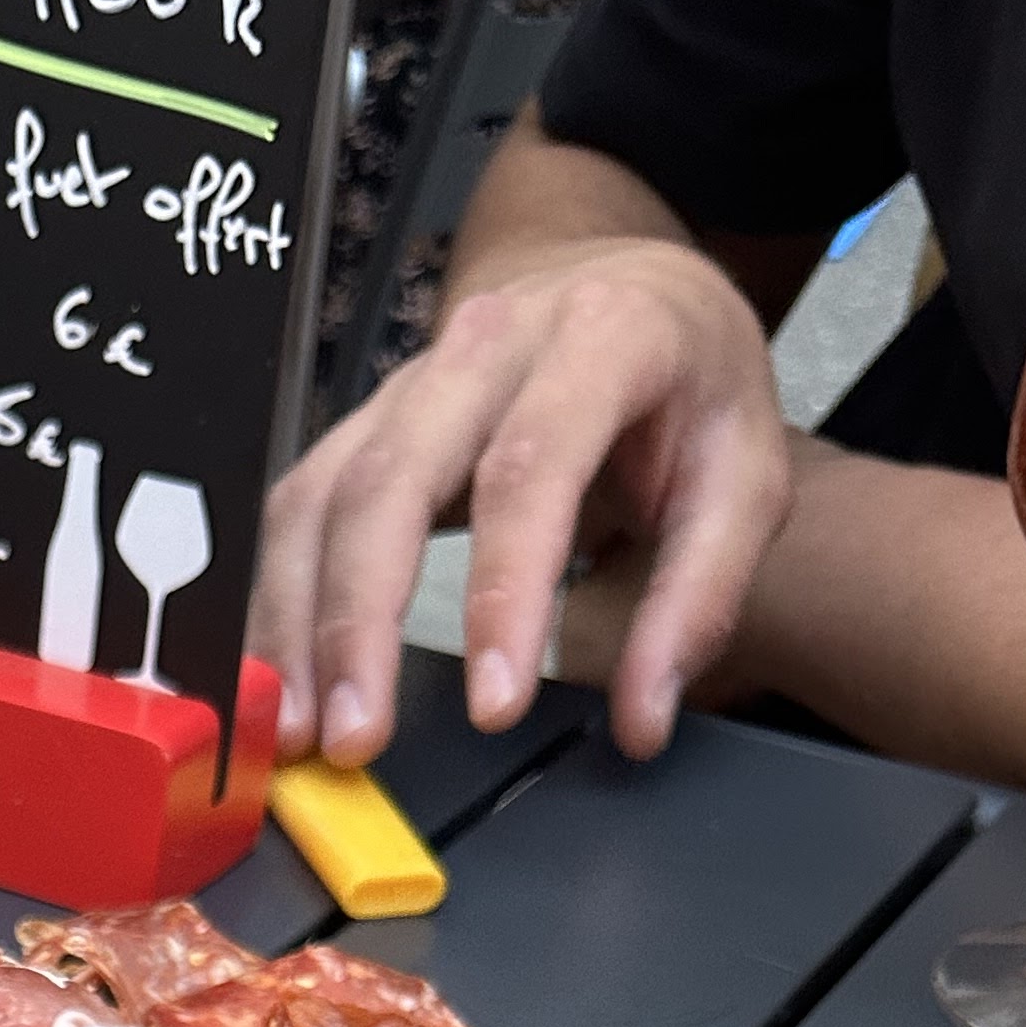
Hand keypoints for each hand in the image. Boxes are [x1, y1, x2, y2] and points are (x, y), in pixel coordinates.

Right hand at [253, 234, 793, 765]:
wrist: (626, 291)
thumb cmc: (683, 386)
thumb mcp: (745, 475)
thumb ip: (701, 597)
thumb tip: (643, 718)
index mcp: (603, 335)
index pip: (529, 468)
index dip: (503, 594)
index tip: (494, 704)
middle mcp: (486, 344)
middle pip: (389, 479)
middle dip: (357, 620)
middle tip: (357, 736)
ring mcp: (408, 381)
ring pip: (321, 495)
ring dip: (296, 624)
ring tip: (303, 729)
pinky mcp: (362, 425)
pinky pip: (299, 509)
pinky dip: (281, 604)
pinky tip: (281, 680)